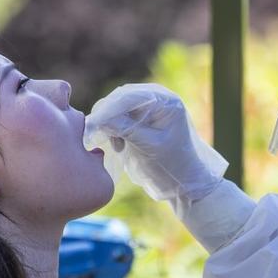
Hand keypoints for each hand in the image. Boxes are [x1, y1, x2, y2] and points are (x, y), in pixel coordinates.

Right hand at [85, 84, 227, 204]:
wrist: (185, 180)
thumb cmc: (173, 165)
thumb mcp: (149, 147)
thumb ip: (126, 129)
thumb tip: (98, 119)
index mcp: (166, 102)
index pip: (130, 97)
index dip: (108, 109)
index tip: (92, 124)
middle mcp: (158, 98)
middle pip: (121, 98)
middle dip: (106, 116)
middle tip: (94, 136)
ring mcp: (149, 106)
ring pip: (117, 106)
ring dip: (109, 123)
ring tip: (116, 146)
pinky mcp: (141, 117)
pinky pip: (119, 116)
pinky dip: (113, 128)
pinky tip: (118, 146)